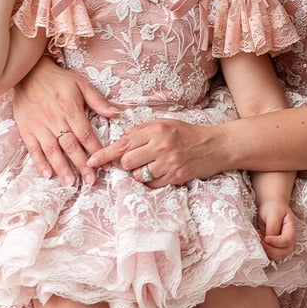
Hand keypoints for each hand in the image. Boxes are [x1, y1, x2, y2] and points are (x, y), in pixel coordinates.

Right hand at [12, 54, 118, 182]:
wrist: (28, 72)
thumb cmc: (58, 79)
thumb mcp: (81, 84)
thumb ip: (98, 101)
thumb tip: (116, 114)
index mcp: (70, 108)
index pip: (85, 134)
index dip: (96, 151)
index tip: (105, 165)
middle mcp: (54, 118)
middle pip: (70, 145)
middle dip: (82, 165)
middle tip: (91, 181)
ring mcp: (39, 125)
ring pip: (52, 150)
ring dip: (61, 167)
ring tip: (70, 182)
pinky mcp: (26, 128)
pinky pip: (32, 148)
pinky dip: (39, 162)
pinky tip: (47, 174)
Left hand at [90, 116, 230, 185]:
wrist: (216, 146)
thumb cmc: (187, 134)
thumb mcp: (165, 123)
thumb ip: (141, 131)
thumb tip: (119, 142)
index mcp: (156, 130)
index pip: (123, 144)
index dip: (104, 155)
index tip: (90, 161)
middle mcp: (161, 146)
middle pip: (127, 162)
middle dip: (126, 164)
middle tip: (136, 160)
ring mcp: (168, 163)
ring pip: (138, 175)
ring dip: (139, 173)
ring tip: (152, 165)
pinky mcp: (175, 177)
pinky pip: (151, 185)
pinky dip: (150, 181)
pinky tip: (159, 173)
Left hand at [257, 199, 296, 258]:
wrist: (271, 205)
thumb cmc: (274, 207)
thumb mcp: (274, 213)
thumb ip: (272, 227)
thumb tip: (268, 240)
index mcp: (291, 230)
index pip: (287, 241)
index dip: (276, 242)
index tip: (266, 238)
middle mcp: (288, 240)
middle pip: (284, 252)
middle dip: (271, 250)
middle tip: (261, 241)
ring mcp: (281, 244)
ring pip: (277, 256)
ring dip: (266, 251)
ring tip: (259, 238)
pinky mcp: (274, 246)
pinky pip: (270, 254)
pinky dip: (263, 251)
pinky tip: (259, 241)